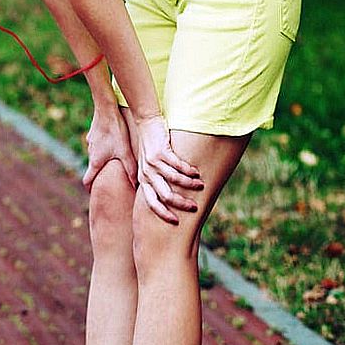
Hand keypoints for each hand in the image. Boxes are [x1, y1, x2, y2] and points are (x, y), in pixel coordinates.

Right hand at [81, 101, 137, 192]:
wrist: (106, 109)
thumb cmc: (115, 131)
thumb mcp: (125, 152)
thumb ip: (130, 169)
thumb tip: (136, 185)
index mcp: (96, 161)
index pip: (87, 180)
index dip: (90, 188)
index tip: (93, 194)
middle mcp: (91, 153)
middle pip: (93, 168)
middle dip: (100, 174)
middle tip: (110, 178)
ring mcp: (91, 142)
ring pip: (96, 155)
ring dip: (102, 159)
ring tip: (114, 160)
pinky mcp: (94, 133)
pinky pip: (98, 144)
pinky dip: (103, 147)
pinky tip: (113, 142)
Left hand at [128, 109, 203, 224]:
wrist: (147, 123)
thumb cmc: (151, 147)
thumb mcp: (148, 166)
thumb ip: (155, 180)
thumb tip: (166, 198)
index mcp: (144, 180)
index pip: (151, 203)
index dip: (163, 214)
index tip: (176, 222)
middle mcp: (147, 173)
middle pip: (165, 195)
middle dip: (181, 204)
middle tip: (194, 207)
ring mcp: (153, 162)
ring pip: (175, 180)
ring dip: (190, 185)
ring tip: (200, 186)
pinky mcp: (161, 151)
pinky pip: (178, 165)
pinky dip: (190, 171)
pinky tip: (197, 172)